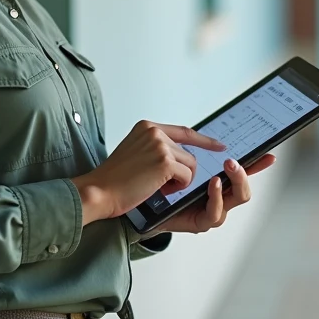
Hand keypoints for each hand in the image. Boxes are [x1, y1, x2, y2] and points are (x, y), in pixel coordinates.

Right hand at [71, 121, 226, 223]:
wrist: (99, 191)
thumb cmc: (114, 179)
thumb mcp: (135, 152)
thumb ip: (155, 148)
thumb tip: (179, 156)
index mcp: (147, 126)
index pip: (184, 131)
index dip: (203, 140)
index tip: (219, 145)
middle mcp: (155, 132)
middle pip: (188, 153)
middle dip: (181, 173)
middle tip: (159, 183)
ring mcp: (160, 145)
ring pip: (190, 165)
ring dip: (178, 181)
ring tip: (155, 185)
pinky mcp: (165, 161)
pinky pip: (187, 176)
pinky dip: (176, 187)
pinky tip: (157, 188)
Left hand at [144, 153, 276, 236]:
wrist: (133, 199)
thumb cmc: (154, 178)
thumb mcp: (174, 155)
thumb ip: (190, 145)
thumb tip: (207, 131)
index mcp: (216, 179)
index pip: (241, 170)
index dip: (257, 164)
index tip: (269, 155)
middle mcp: (218, 196)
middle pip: (244, 187)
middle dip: (244, 172)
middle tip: (231, 161)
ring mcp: (211, 209)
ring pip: (237, 198)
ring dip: (234, 182)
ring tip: (225, 170)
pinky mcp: (199, 221)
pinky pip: (215, 213)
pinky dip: (216, 197)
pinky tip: (213, 184)